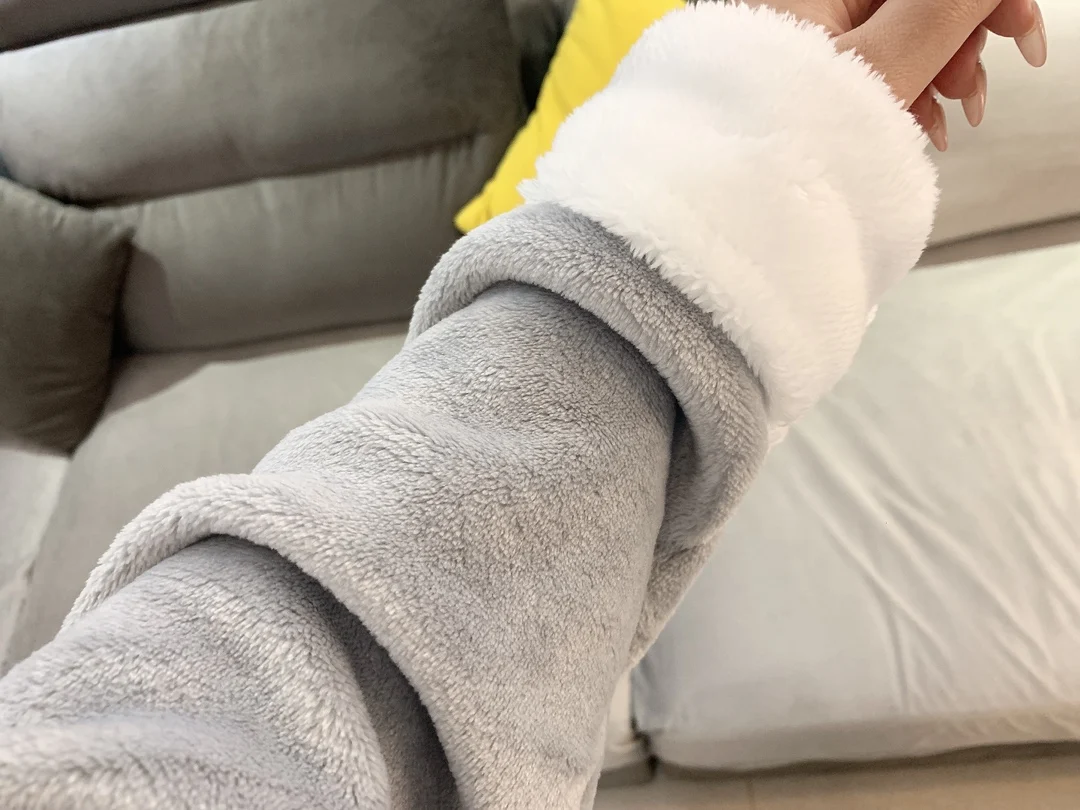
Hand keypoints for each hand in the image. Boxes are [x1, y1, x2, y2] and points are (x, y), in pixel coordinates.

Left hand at [741, 0, 1048, 150]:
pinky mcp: (797, 86)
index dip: (979, 3)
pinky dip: (897, 97)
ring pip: (892, 40)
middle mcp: (799, 5)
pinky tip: (912, 129)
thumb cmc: (781, 141)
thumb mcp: (879, 67)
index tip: (1018, 34)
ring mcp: (795, 47)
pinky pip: (864, 73)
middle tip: (971, 94)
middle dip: (954, 44)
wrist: (720, 214)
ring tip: (937, 123)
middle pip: (908, 6)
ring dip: (932, 76)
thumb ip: (944, 9)